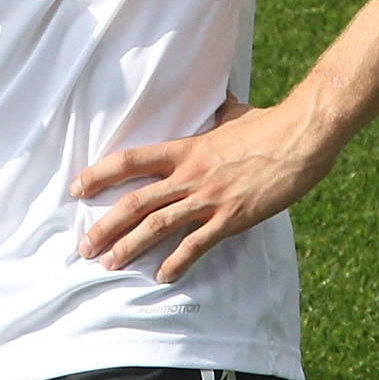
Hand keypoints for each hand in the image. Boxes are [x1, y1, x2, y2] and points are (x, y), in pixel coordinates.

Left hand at [72, 95, 340, 283]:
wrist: (301, 136)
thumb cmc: (271, 125)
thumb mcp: (236, 115)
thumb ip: (220, 114)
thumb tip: (222, 103)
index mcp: (187, 149)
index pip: (131, 161)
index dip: (100, 174)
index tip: (77, 188)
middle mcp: (190, 175)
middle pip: (136, 202)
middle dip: (105, 227)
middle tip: (84, 246)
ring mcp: (210, 198)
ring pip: (158, 226)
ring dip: (129, 248)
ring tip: (109, 264)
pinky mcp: (232, 218)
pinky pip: (196, 245)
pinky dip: (176, 263)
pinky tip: (161, 276)